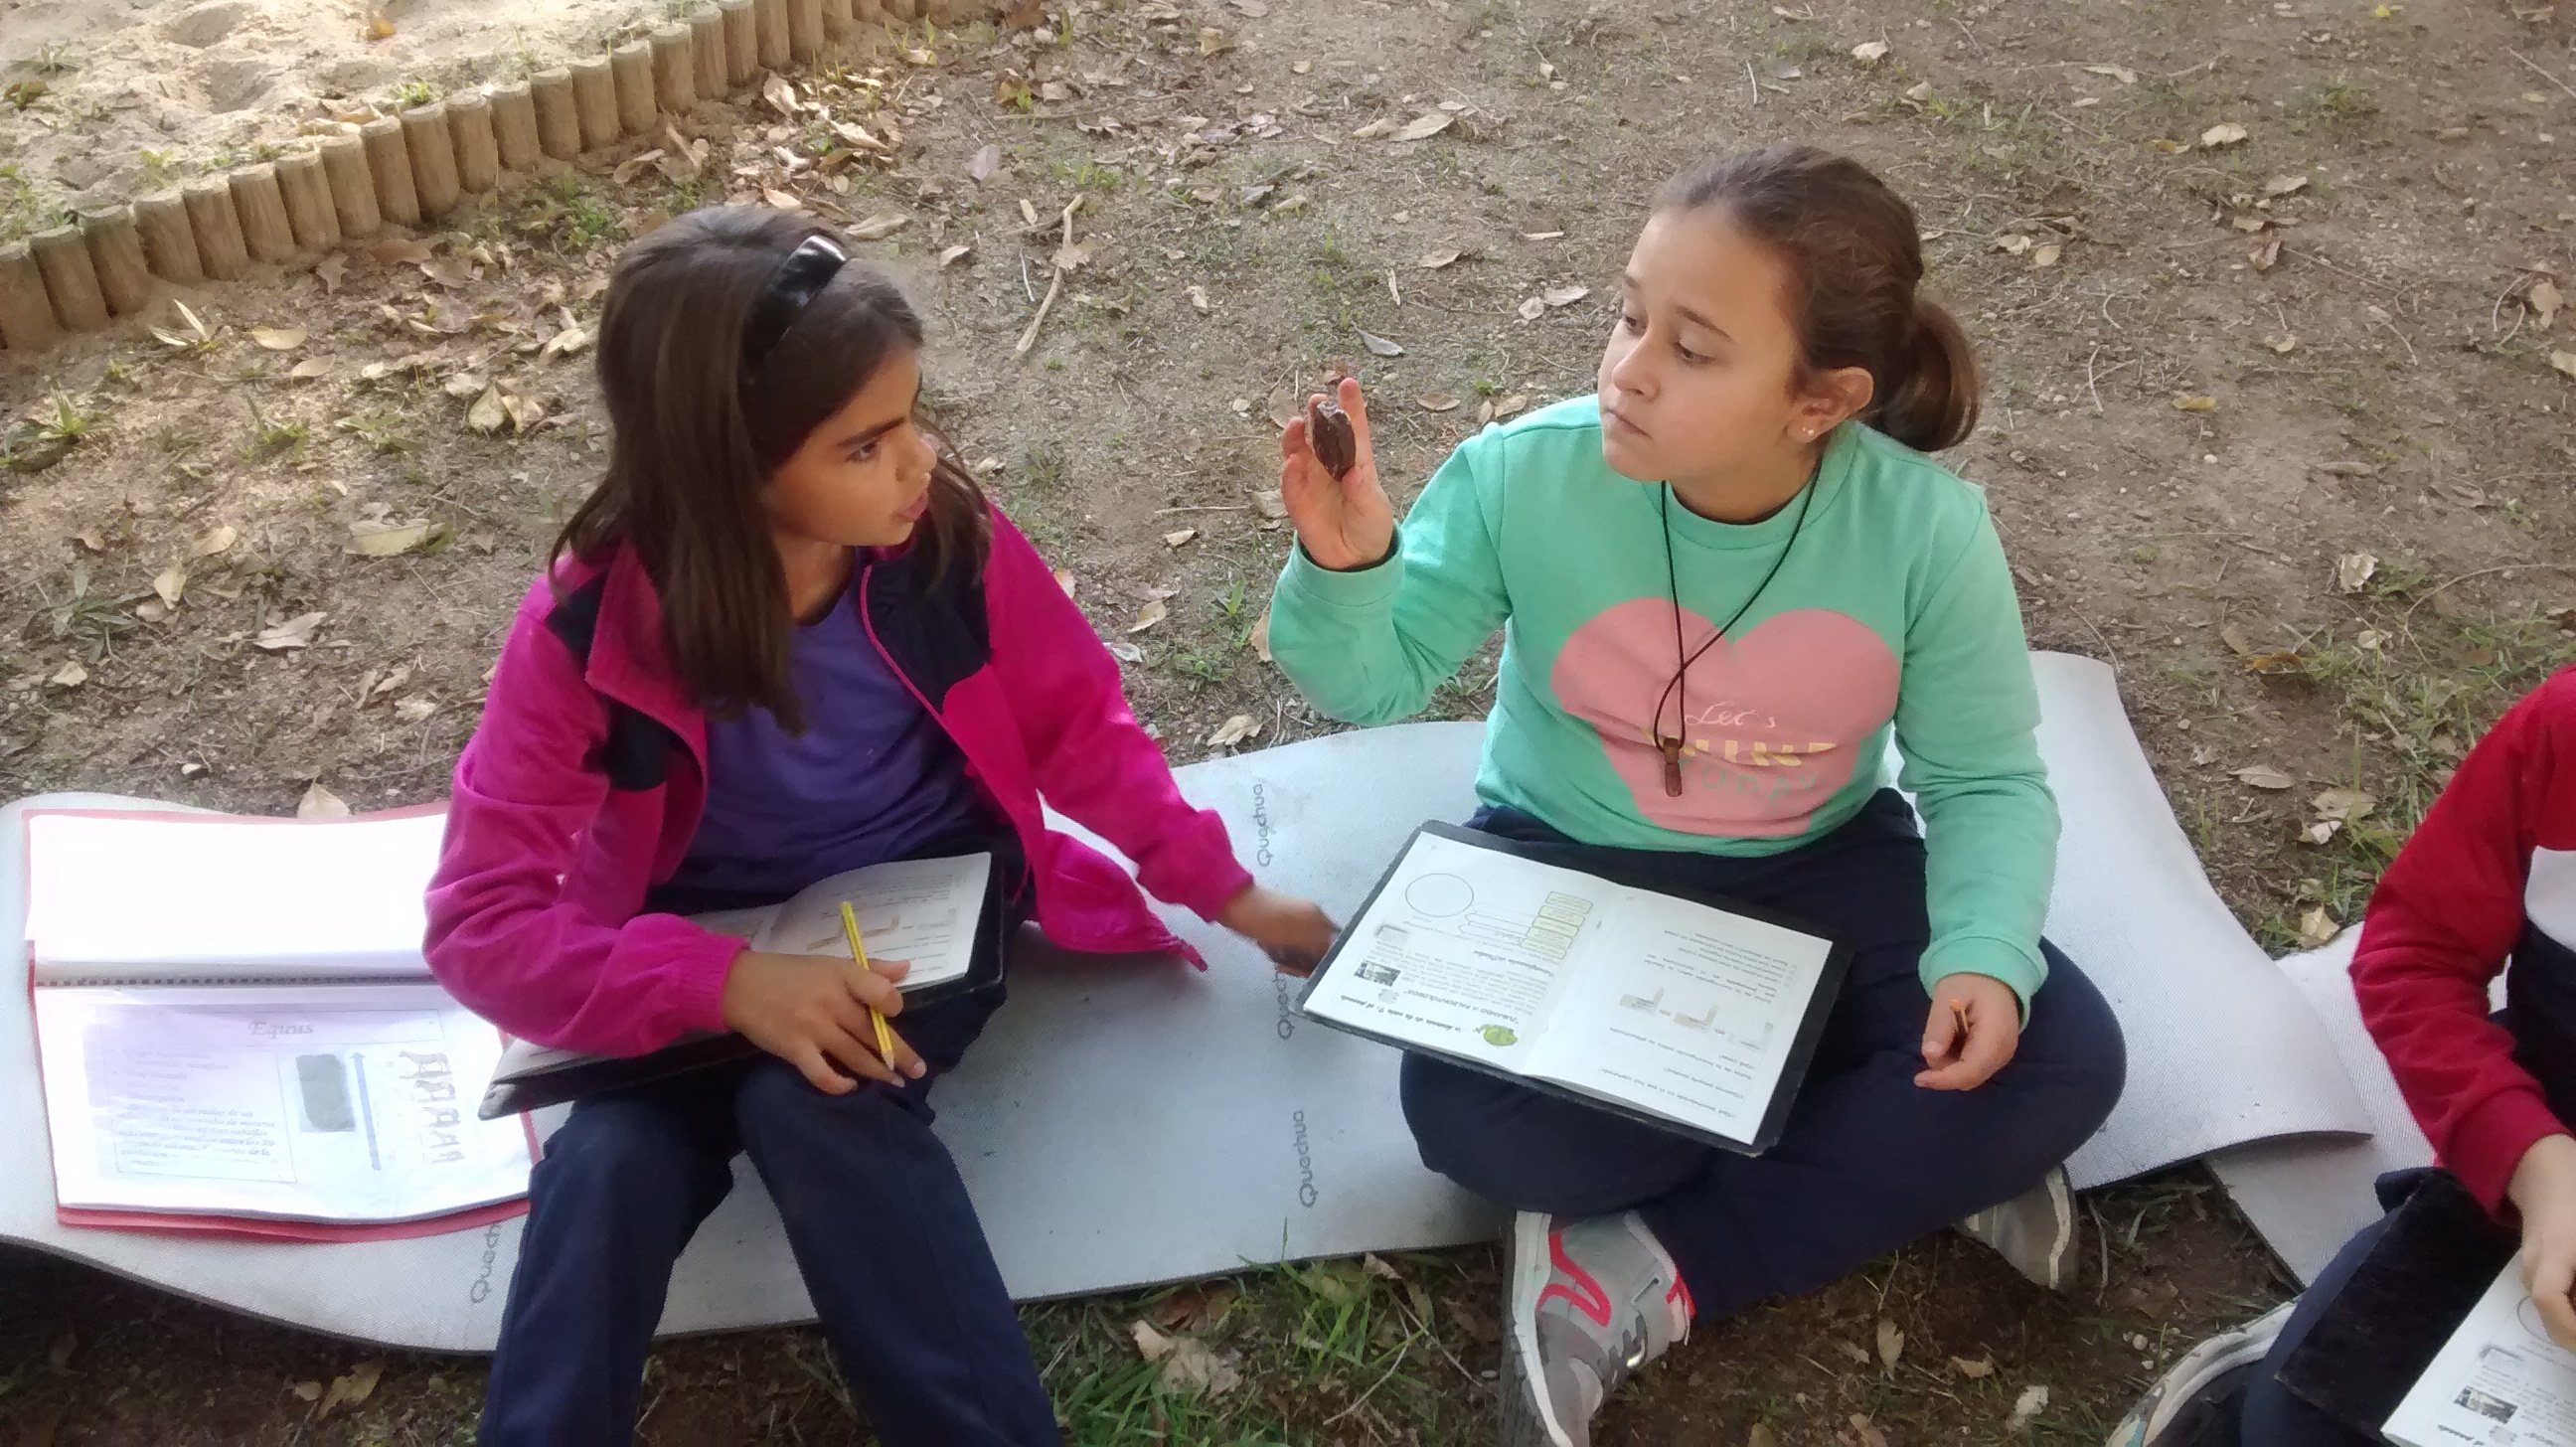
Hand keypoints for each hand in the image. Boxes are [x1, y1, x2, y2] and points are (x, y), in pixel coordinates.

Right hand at [718, 949, 923, 1093]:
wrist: (738, 985)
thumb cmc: (788, 973)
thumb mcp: (829, 963)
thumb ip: (870, 970)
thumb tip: (906, 969)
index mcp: (842, 975)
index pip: (880, 991)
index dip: (894, 1004)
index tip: (897, 1014)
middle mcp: (832, 1002)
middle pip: (874, 1032)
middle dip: (900, 1054)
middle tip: (918, 1070)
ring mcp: (813, 1028)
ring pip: (855, 1056)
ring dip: (878, 1072)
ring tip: (896, 1083)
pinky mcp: (795, 1049)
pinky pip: (824, 1075)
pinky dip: (840, 1085)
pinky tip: (852, 1087)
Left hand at [1217, 884, 1339, 975]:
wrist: (1234, 905)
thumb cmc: (1266, 922)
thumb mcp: (1297, 936)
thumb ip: (1321, 946)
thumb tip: (1336, 955)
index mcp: (1318, 918)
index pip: (1334, 945)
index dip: (1325, 961)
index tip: (1312, 972)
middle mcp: (1310, 919)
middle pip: (1318, 950)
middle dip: (1304, 961)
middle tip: (1286, 964)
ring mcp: (1293, 922)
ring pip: (1301, 950)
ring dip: (1289, 957)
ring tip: (1274, 954)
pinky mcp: (1278, 927)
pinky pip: (1286, 946)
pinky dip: (1279, 952)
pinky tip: (1267, 949)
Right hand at [1278, 377, 1395, 571]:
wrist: (1354, 559)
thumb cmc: (1370, 525)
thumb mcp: (1373, 508)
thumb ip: (1362, 489)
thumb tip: (1352, 471)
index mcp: (1356, 461)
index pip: (1353, 429)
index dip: (1351, 406)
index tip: (1349, 383)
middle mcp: (1330, 465)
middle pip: (1321, 434)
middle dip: (1317, 415)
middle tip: (1316, 400)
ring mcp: (1311, 480)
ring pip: (1299, 452)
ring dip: (1296, 437)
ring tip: (1296, 424)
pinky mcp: (1297, 499)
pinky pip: (1290, 482)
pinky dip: (1289, 471)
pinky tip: (1291, 460)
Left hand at [1916, 973, 2022, 1091]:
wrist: (1993, 974)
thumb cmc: (1969, 981)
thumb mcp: (1947, 996)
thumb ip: (1939, 1027)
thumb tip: (1930, 1055)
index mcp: (1995, 1036)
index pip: (1970, 1071)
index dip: (1944, 1080)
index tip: (1919, 1079)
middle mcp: (2004, 1052)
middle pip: (1970, 1078)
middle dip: (1945, 1070)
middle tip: (1933, 1041)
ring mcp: (2004, 1055)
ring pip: (1971, 1076)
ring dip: (1950, 1064)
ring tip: (1945, 1032)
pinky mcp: (1999, 1054)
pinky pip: (1975, 1067)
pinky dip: (1958, 1059)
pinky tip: (1954, 1037)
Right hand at [2509, 1133, 2575, 1350]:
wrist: (2542, 1170)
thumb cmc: (2574, 1197)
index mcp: (2551, 1254)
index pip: (2550, 1300)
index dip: (2572, 1328)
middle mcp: (2534, 1267)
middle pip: (2550, 1317)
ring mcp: (2531, 1268)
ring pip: (2551, 1311)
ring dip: (2575, 1325)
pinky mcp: (2537, 1267)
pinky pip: (2554, 1298)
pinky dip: (2572, 1310)